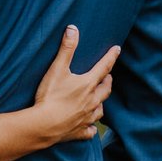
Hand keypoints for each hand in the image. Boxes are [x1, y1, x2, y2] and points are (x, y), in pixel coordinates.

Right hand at [32, 26, 119, 144]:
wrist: (43, 125)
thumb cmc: (50, 96)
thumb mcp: (57, 69)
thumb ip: (66, 49)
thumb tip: (73, 28)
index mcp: (88, 84)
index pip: (104, 67)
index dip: (111, 57)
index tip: (117, 49)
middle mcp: (92, 101)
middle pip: (106, 89)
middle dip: (108, 81)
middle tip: (107, 76)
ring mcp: (87, 118)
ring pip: (101, 109)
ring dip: (101, 103)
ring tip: (98, 100)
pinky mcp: (80, 131)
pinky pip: (91, 130)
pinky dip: (92, 127)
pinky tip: (91, 127)